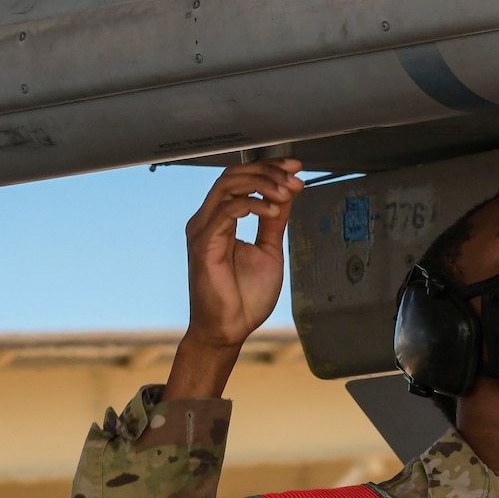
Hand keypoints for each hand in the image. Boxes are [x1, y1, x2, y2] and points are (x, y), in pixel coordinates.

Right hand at [166, 159, 303, 397]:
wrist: (229, 330)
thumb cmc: (244, 297)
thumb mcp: (269, 251)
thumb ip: (274, 222)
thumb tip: (286, 194)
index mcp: (220, 220)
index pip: (240, 179)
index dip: (268, 168)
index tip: (295, 168)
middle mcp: (208, 220)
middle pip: (233, 175)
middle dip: (268, 171)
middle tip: (294, 179)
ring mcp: (203, 230)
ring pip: (228, 185)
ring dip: (263, 184)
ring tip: (287, 192)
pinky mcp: (203, 244)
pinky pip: (226, 211)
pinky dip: (253, 204)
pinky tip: (273, 211)